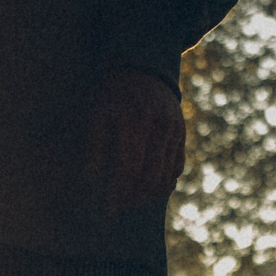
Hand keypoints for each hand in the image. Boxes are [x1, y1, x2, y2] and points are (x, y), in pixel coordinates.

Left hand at [83, 68, 187, 214]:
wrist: (145, 67)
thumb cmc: (113, 91)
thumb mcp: (97, 110)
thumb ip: (96, 142)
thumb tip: (93, 174)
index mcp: (137, 121)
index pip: (131, 168)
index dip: (120, 191)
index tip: (108, 207)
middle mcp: (161, 128)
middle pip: (151, 177)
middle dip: (134, 198)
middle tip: (117, 208)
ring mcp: (175, 131)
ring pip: (167, 175)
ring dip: (149, 194)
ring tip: (130, 202)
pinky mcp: (182, 134)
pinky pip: (178, 166)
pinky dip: (165, 182)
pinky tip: (149, 190)